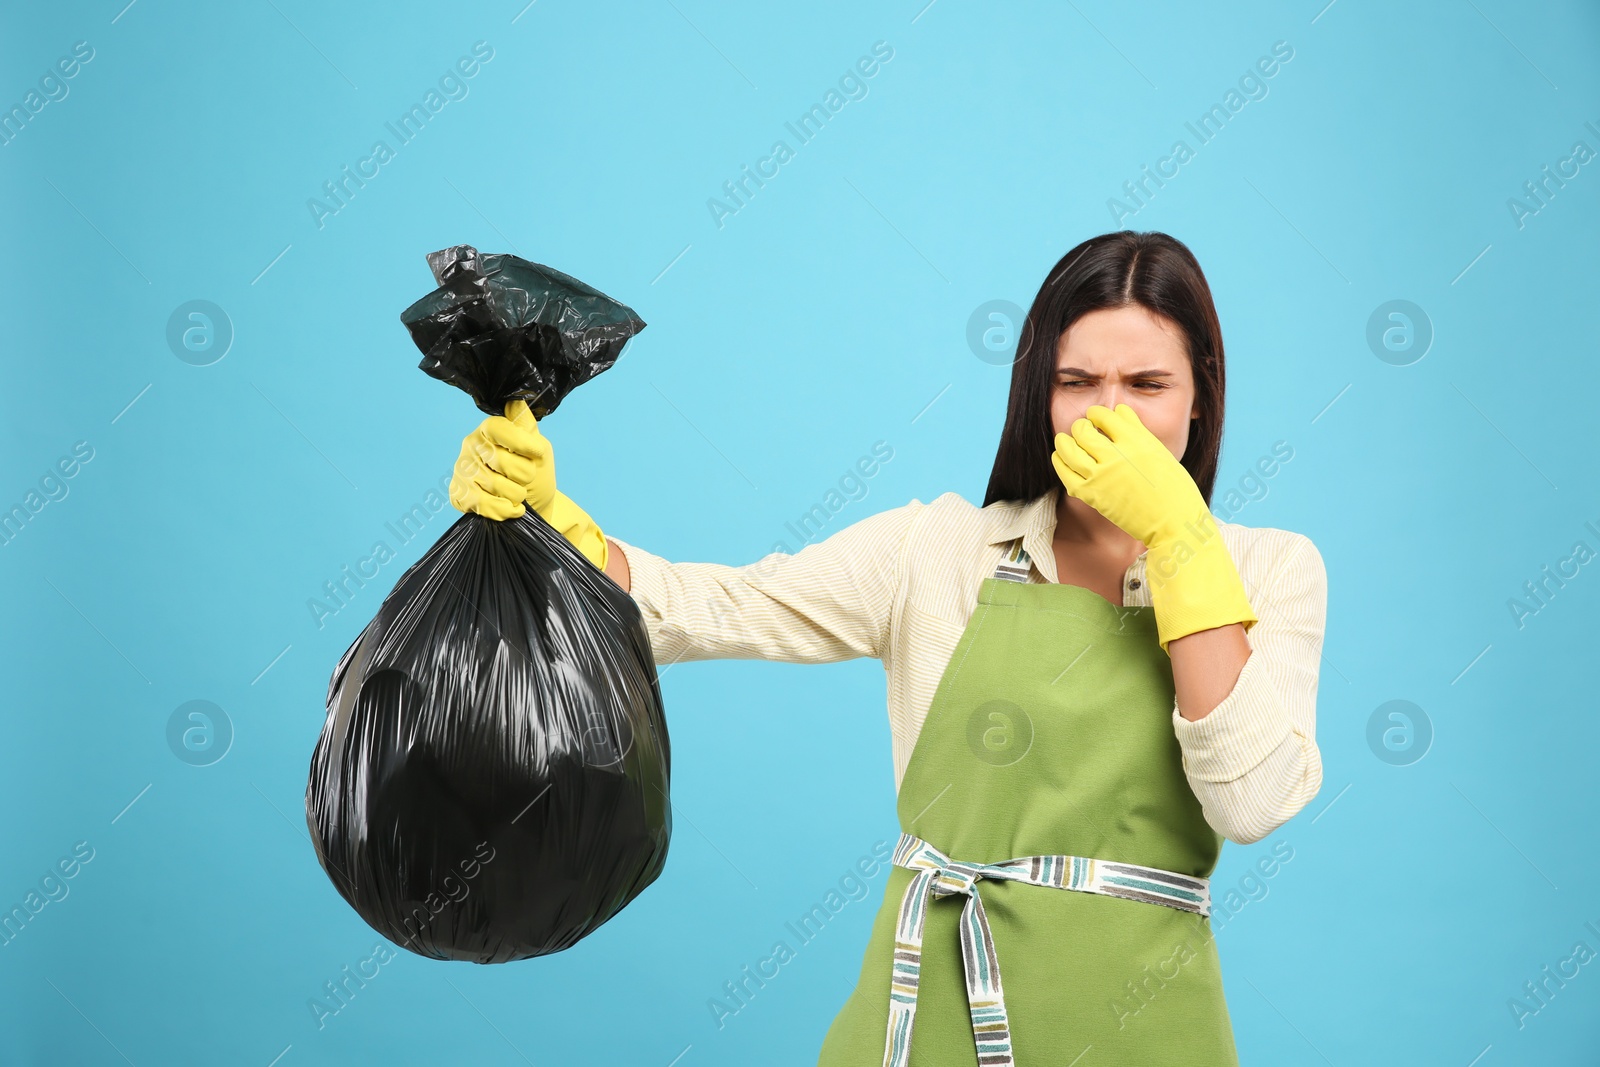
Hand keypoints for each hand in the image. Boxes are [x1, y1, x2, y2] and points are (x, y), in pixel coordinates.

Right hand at [449, 400, 551, 520]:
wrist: (533, 504)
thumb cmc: (535, 471)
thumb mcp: (538, 447)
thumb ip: (527, 427)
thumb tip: (517, 400)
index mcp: (489, 429)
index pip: (498, 429)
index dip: (520, 442)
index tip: (538, 454)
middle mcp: (471, 445)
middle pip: (500, 460)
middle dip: (524, 475)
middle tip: (526, 478)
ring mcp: (462, 470)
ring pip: (494, 485)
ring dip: (516, 494)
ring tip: (519, 493)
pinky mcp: (459, 494)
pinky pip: (484, 504)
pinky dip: (505, 510)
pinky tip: (512, 508)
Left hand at [1050, 403, 1201, 547]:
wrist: (1174, 521)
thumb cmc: (1173, 487)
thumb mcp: (1159, 451)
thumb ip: (1137, 430)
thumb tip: (1119, 411)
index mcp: (1137, 441)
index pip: (1106, 415)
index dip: (1097, 413)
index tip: (1096, 416)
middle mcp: (1116, 456)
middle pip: (1083, 430)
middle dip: (1080, 426)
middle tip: (1082, 429)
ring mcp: (1101, 476)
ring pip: (1069, 449)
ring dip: (1064, 441)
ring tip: (1065, 440)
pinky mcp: (1092, 495)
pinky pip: (1066, 474)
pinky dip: (1060, 462)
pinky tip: (1061, 458)